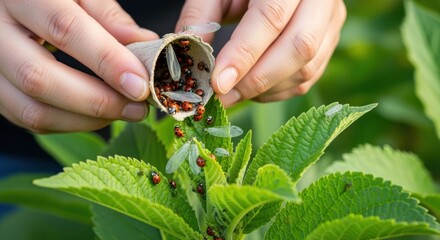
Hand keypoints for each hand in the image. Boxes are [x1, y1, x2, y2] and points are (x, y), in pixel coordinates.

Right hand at [0, 0, 157, 132]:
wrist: (11, 5)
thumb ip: (108, 17)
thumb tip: (145, 46)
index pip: (64, 28)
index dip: (106, 60)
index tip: (139, 84)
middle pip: (39, 77)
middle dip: (97, 101)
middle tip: (137, 107)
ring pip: (30, 109)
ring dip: (85, 120)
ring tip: (123, 113)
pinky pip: (27, 119)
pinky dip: (68, 123)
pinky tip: (96, 115)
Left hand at [176, 0, 345, 105]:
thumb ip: (201, 17)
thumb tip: (192, 61)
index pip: (270, 18)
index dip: (244, 55)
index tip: (217, 84)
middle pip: (299, 47)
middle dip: (256, 80)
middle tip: (222, 97)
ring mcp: (331, 21)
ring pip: (307, 68)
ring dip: (267, 89)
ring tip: (233, 94)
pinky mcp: (331, 40)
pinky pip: (310, 77)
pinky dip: (279, 90)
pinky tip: (254, 89)